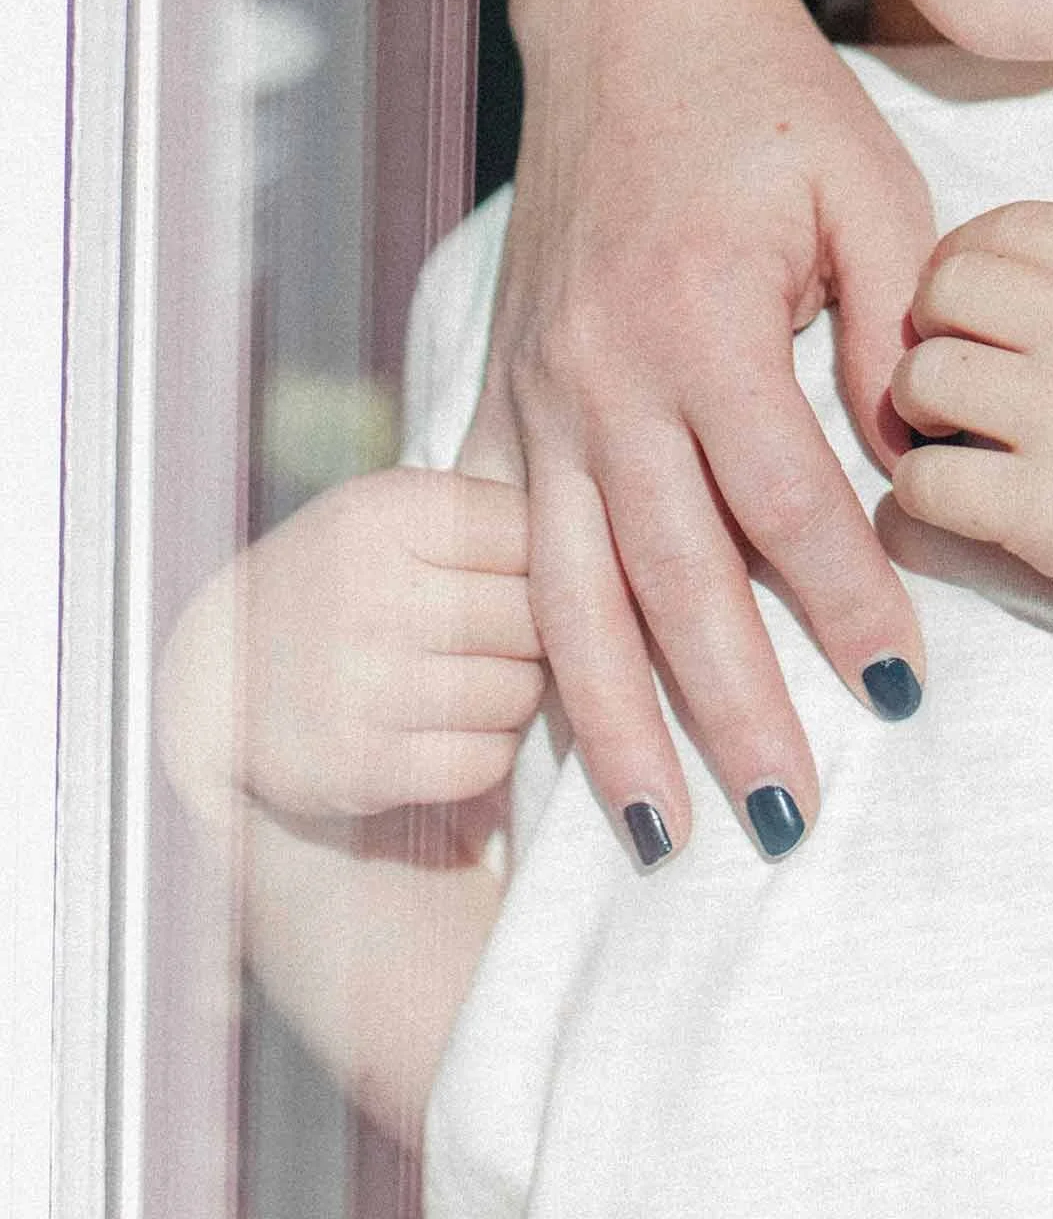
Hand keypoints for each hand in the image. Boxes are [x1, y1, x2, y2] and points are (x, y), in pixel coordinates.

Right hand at [157, 469, 541, 829]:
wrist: (216, 677)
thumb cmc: (337, 579)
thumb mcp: (388, 512)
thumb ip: (484, 512)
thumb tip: (610, 548)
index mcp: (388, 512)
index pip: (533, 531)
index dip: (544, 557)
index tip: (521, 572)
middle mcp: (374, 592)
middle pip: (536, 616)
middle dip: (537, 631)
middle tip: (506, 635)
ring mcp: (366, 684)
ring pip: (520, 692)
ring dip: (516, 693)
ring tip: (476, 678)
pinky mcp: (363, 767)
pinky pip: (485, 761)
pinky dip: (487, 750)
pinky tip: (454, 728)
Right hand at [462, 0, 935, 857]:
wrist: (631, 14)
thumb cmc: (767, 98)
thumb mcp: (869, 186)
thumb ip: (899, 326)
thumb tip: (920, 471)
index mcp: (704, 318)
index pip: (787, 503)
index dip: (849, 606)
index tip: (906, 691)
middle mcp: (605, 372)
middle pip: (670, 580)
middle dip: (731, 713)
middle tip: (785, 819)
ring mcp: (540, 386)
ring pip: (568, 588)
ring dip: (612, 718)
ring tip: (663, 824)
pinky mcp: (506, 386)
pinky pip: (506, 540)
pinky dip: (529, 639)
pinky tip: (546, 726)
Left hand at [888, 199, 1052, 669]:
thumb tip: (1036, 269)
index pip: (1008, 224)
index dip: (965, 259)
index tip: (964, 302)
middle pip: (947, 288)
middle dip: (932, 326)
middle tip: (954, 372)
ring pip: (920, 376)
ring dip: (919, 409)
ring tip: (952, 436)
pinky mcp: (1040, 510)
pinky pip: (924, 481)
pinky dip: (924, 494)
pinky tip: (962, 499)